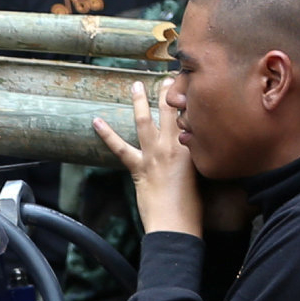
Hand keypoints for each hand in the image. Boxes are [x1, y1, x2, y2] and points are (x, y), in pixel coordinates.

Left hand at [91, 81, 201, 239]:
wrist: (176, 225)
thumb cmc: (193, 207)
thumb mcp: (203, 176)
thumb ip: (196, 158)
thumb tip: (193, 148)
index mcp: (193, 148)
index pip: (191, 116)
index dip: (189, 99)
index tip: (189, 85)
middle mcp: (173, 146)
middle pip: (171, 111)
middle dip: (168, 91)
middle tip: (168, 76)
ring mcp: (154, 155)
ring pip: (145, 121)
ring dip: (139, 101)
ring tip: (135, 85)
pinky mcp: (138, 167)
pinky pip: (120, 147)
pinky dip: (107, 134)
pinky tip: (96, 122)